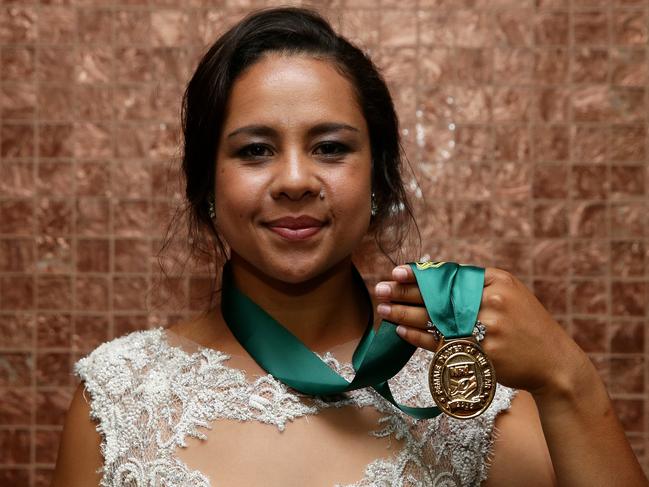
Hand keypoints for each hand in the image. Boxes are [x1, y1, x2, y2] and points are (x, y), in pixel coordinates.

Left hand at [374, 264, 591, 395]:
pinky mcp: (483, 353)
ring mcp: (488, 328)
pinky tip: (401, 332)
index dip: (420, 274)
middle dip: (406, 292)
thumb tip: (430, 275)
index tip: (396, 272)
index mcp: (497, 280)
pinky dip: (419, 338)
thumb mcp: (508, 295)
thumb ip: (475, 285)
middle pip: (439, 295)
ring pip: (436, 320)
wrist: (554, 362)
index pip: (450, 274)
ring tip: (384, 310)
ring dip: (405, 315)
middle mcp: (492, 301)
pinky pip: (443, 344)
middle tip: (380, 289)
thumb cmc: (525, 327)